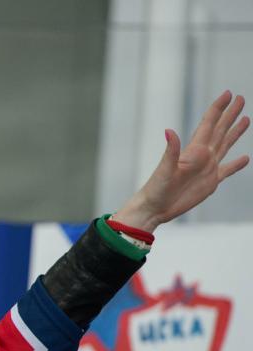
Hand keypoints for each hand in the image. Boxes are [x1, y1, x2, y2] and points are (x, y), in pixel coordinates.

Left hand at [115, 90, 249, 231]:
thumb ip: (171, 151)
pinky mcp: (210, 183)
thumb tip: (169, 131)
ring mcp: (207, 168)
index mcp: (194, 150)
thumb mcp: (164, 169)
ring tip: (246, 119)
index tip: (228, 93)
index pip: (208, 123)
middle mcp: (202, 156)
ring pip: (225, 145)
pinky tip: (245, 158)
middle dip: (230, 114)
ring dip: (235, 133)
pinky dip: (236, 164)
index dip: (218, 108)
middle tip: (240, 98)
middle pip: (220, 130)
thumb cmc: (156, 189)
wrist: (155, 208)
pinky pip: (227, 170)